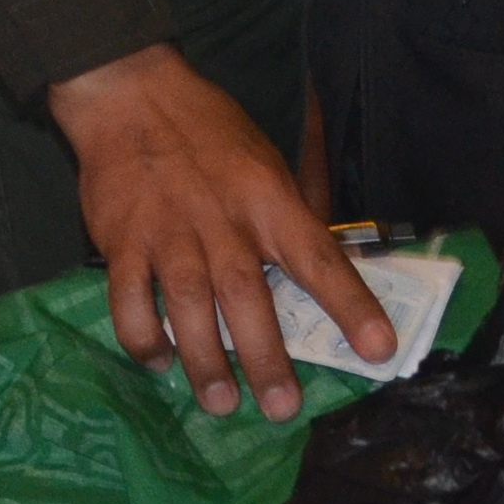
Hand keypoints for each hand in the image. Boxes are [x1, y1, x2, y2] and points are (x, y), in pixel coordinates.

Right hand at [47, 45, 392, 421]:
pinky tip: (160, 363)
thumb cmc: (210, 132)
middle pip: (247, 296)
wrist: (131, 94)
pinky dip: (143, 338)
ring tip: (221, 403)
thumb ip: (292, 214)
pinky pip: (129, 300)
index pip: (318, 258)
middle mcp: (222, 221)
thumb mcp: (267, 161)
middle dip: (267, 357)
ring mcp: (169, 233)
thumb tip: (327, 270)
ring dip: (206, 360)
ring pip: (188, 306)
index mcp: (268, 199)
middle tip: (282, 409)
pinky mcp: (123, 240)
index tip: (379, 348)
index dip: (351, 305)